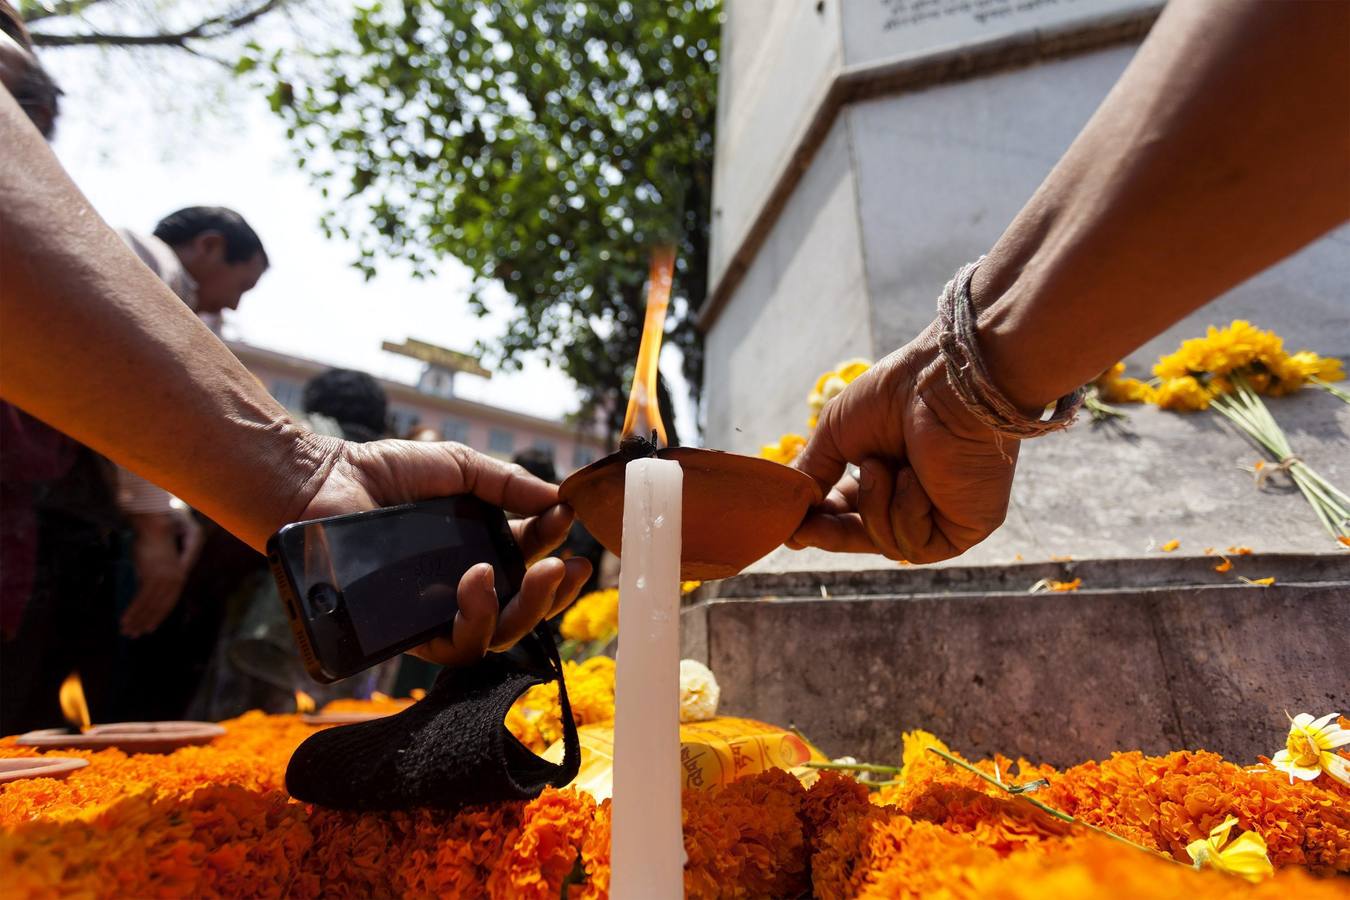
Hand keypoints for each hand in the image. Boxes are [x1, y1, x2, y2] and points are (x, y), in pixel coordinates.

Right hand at [120, 508, 202, 637]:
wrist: (155, 525)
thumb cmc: (154, 540)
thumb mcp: (155, 562)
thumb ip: (153, 577)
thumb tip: (143, 592)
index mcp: (179, 577)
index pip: (169, 603)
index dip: (158, 616)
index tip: (148, 628)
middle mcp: (175, 580)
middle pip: (160, 608)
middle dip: (146, 622)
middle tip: (134, 634)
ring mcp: (165, 579)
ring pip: (150, 606)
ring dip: (137, 620)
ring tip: (126, 630)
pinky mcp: (153, 576)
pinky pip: (141, 599)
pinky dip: (133, 611)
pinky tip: (124, 620)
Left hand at [296, 439, 591, 666]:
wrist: (323, 483)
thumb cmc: (382, 472)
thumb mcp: (459, 467)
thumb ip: (507, 482)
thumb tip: (559, 498)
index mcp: (479, 550)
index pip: (530, 563)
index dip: (555, 546)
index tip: (569, 519)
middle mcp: (461, 587)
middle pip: (523, 609)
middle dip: (554, 592)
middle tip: (568, 565)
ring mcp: (436, 612)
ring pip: (496, 636)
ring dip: (526, 609)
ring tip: (535, 574)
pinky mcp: (408, 631)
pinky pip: (454, 646)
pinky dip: (477, 618)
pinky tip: (479, 581)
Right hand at [790, 323, 1016, 563]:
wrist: (941, 382)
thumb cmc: (894, 396)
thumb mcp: (836, 435)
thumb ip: (814, 475)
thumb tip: (790, 520)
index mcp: (887, 474)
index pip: (849, 513)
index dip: (821, 522)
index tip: (792, 527)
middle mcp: (915, 497)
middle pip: (867, 537)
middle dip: (834, 533)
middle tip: (805, 530)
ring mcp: (943, 515)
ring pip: (891, 546)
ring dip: (874, 507)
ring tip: (880, 465)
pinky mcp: (967, 528)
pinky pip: (919, 547)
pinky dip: (906, 514)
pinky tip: (912, 478)